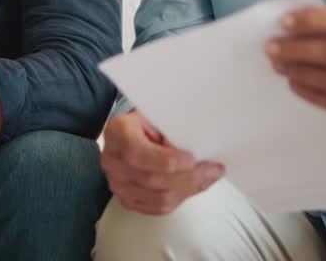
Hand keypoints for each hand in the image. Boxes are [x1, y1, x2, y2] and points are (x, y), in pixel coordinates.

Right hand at [100, 110, 223, 214]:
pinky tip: (192, 186)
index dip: (168, 160)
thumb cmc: (148, 122)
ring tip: (206, 177)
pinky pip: (157, 208)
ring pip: (158, 198)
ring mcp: (117, 183)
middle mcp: (112, 160)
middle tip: (213, 170)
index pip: (138, 154)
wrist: (131, 133)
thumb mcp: (158, 115)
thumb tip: (201, 153)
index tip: (192, 158)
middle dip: (188, 177)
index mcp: (117, 133)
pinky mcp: (126, 199)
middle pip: (152, 180)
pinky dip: (179, 199)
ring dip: (188, 189)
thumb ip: (174, 131)